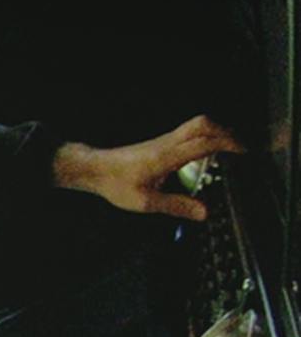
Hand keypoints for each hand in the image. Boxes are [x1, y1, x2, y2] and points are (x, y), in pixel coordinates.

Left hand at [53, 116, 245, 220]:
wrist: (93, 169)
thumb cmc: (115, 183)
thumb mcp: (146, 202)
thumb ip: (176, 206)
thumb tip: (203, 212)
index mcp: (166, 156)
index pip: (203, 143)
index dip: (227, 145)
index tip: (243, 153)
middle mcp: (167, 143)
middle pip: (202, 123)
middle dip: (225, 132)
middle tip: (239, 148)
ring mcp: (163, 140)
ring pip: (195, 125)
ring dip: (215, 133)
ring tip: (227, 151)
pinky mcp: (160, 143)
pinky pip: (187, 133)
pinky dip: (203, 138)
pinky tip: (206, 154)